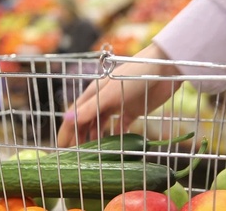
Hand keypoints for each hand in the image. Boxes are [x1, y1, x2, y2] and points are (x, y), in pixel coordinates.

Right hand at [57, 43, 182, 146]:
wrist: (164, 69)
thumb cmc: (134, 76)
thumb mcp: (111, 93)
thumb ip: (91, 108)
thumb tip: (66, 119)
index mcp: (93, 93)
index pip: (75, 115)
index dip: (67, 131)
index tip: (61, 148)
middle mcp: (102, 100)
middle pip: (86, 122)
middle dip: (79, 137)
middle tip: (76, 156)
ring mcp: (117, 106)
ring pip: (101, 125)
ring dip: (95, 138)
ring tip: (93, 155)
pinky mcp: (132, 111)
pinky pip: (120, 128)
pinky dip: (116, 138)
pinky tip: (115, 149)